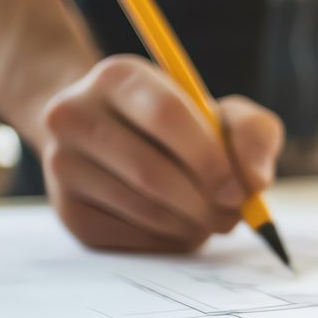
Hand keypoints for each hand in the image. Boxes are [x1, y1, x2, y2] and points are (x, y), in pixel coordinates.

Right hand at [38, 55, 282, 252]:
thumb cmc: (182, 127)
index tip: (240, 190)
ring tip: (212, 218)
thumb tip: (255, 182)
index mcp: (118, 77)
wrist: (115, 141)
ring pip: (142, 208)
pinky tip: (181, 225)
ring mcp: (61, 164)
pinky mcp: (67, 211)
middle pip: (150, 171)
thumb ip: (254, 135)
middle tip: (234, 215)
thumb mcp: (224, 115)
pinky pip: (129, 237)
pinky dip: (169, 240)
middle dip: (205, 203)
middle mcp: (73, 115)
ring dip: (192, 224)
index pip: (165, 114)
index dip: (209, 158)